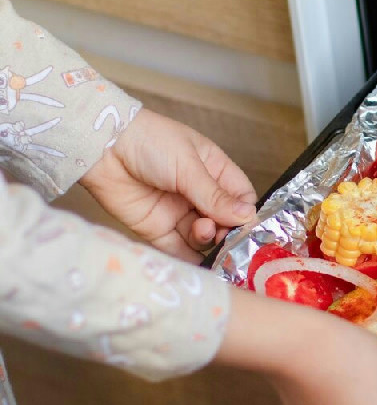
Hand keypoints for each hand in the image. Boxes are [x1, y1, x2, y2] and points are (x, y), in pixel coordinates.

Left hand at [80, 109, 256, 260]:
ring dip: (207, 239)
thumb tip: (246, 216)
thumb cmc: (150, 143)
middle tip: (221, 230)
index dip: (245, 212)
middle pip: (223, 221)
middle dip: (226, 229)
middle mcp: (198, 195)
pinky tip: (198, 261)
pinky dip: (189, 258)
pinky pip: (178, 249)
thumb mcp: (189, 166)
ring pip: (203, 237)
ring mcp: (178, 213)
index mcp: (213, 172)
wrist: (102, 148)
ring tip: (201, 229)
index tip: (245, 222)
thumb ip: (215, 196)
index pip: (240, 197)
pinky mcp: (157, 229)